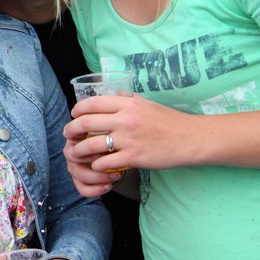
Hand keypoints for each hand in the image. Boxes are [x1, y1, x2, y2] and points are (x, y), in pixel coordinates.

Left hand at [65, 93, 202, 176]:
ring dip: (79, 150)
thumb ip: (129, 99)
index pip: (92, 103)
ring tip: (76, 153)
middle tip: (68, 134)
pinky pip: (105, 162)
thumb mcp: (148, 103)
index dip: (77, 109)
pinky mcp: (134, 157)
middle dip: (71, 129)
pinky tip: (96, 165)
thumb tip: (115, 93)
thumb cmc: (170, 121)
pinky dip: (96, 165)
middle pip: (86, 123)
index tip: (74, 115)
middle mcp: (126, 119)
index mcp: (128, 104)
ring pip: (92, 145)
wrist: (191, 139)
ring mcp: (129, 139)